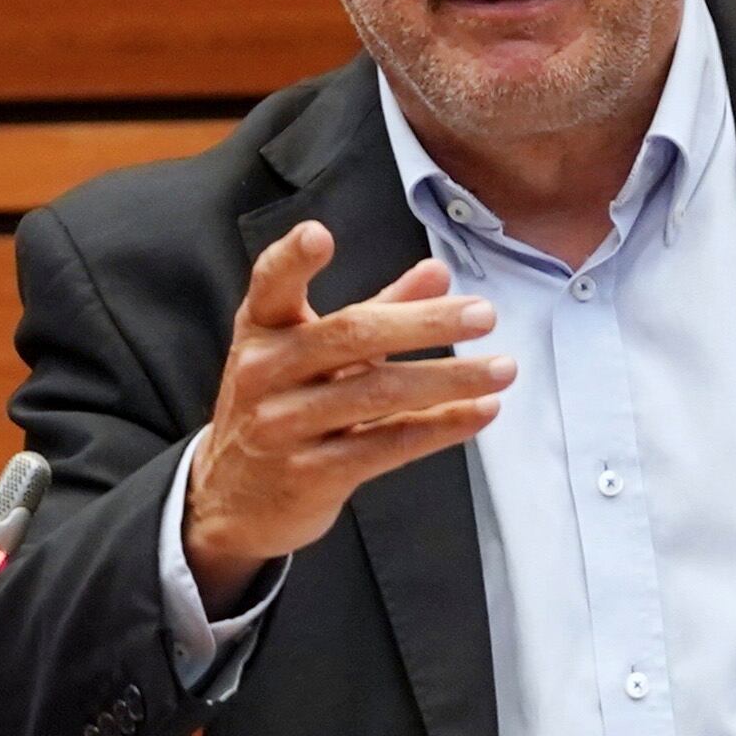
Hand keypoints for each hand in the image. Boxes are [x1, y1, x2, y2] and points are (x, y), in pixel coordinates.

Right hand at [184, 221, 511, 608]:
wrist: (233, 500)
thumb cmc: (281, 406)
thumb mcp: (310, 351)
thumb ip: (376, 309)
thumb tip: (438, 273)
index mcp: (262, 329)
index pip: (270, 285)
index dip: (292, 260)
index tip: (319, 235)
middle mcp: (265, 373)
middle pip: (350, 335)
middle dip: (424, 323)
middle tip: (483, 315)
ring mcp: (285, 426)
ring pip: (378, 394)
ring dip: (450, 380)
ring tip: (502, 369)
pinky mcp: (311, 475)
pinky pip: (387, 445)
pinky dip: (440, 427)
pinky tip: (481, 412)